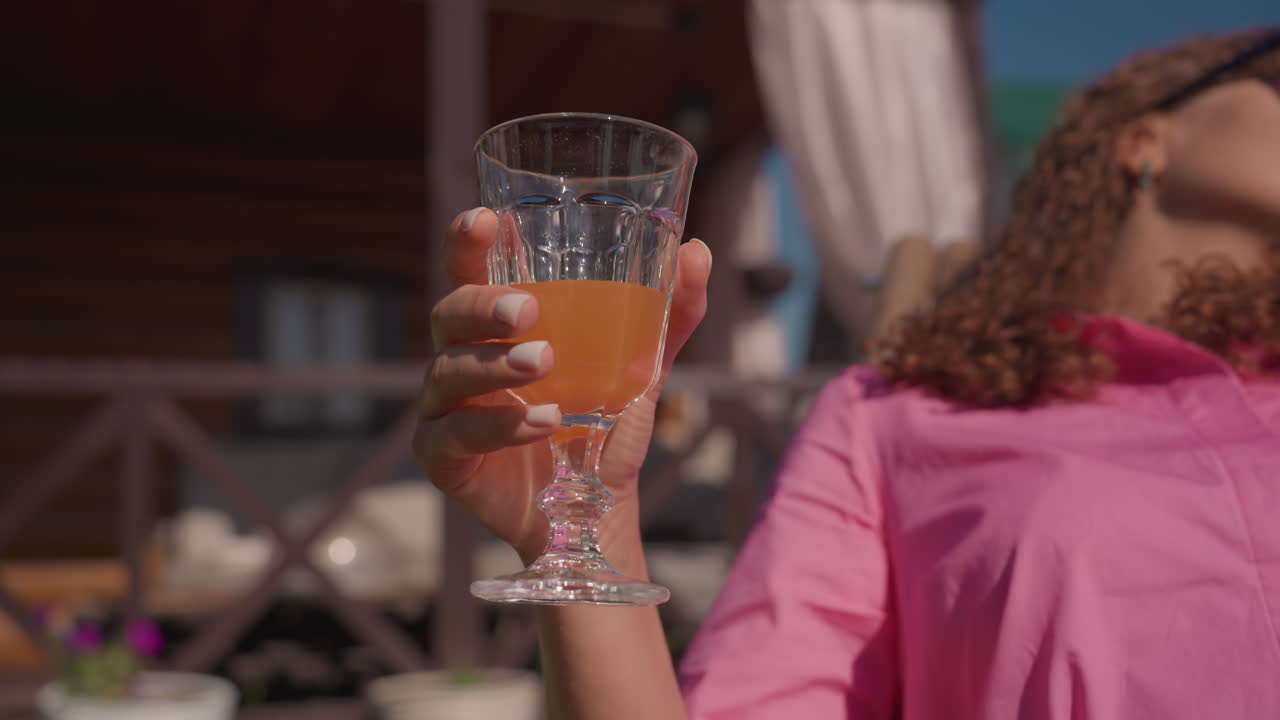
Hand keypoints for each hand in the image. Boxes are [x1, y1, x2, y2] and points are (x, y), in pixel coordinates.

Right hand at [412, 207, 711, 562]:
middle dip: (481, 306)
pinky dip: (499, 426)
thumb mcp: (643, 365)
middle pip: (448, 315)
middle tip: (527, 310)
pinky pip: (455, 435)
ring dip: (495, 366)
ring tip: (543, 364)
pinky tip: (544, 422)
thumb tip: (696, 251)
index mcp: (497, 326)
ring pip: (450, 372)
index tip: (485, 220)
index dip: (466, 243)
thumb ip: (670, 313)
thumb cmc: (603, 422)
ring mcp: (446, 408)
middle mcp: (463, 358)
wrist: (597, 504)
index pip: (468, 271)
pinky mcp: (444, 458)